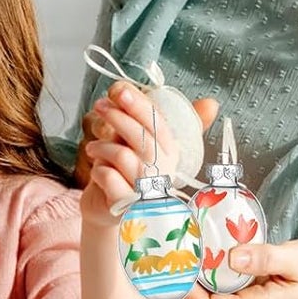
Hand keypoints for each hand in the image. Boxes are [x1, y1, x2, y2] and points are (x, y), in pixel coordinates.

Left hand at [78, 82, 219, 225]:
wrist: (106, 208)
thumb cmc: (123, 172)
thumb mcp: (136, 143)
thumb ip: (150, 122)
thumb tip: (205, 99)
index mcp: (171, 153)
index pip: (159, 124)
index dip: (139, 105)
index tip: (118, 90)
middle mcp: (163, 172)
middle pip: (142, 138)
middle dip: (118, 117)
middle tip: (99, 107)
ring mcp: (146, 192)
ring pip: (124, 157)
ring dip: (102, 147)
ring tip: (93, 148)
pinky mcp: (126, 206)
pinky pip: (109, 178)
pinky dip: (98, 171)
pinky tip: (96, 171)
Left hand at [183, 238, 297, 298]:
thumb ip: (265, 258)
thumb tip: (232, 257)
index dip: (186, 293)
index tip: (174, 268)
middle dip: (185, 281)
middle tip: (172, 252)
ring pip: (211, 296)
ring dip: (196, 276)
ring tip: (183, 248)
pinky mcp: (249, 297)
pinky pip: (222, 289)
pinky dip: (210, 272)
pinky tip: (203, 252)